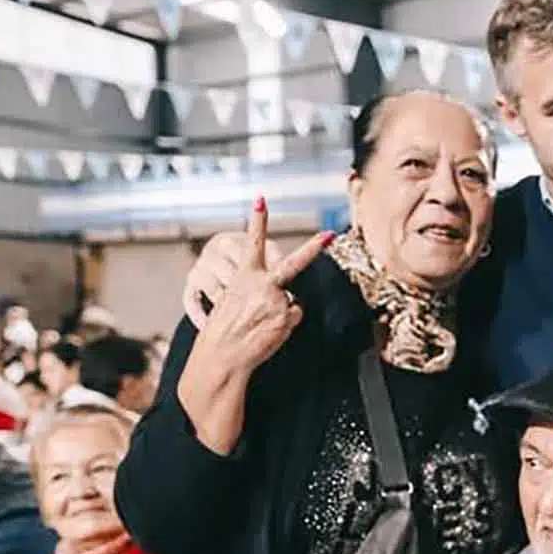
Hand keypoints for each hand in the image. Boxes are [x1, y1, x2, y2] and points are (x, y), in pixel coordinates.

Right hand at [188, 201, 326, 376]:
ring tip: (259, 324)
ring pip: (291, 301)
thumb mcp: (232, 300)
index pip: (252, 242)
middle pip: (292, 264)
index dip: (258, 220)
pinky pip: (293, 317)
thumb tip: (284, 295)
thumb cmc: (224, 329)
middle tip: (330, 235)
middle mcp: (262, 284)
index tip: (261, 199)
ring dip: (280, 311)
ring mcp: (276, 301)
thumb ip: (256, 288)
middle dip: (313, 248)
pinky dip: (284, 324)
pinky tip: (266, 332)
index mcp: (244, 275)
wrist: (222, 354)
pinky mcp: (286, 318)